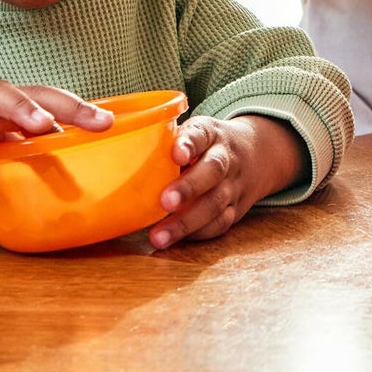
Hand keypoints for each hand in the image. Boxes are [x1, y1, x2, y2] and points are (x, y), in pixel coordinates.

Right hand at [0, 77, 111, 170]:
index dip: (82, 109)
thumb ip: (22, 142)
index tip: (111, 122)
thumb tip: (64, 157)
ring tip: (42, 125)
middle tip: (95, 120)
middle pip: (33, 92)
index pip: (52, 99)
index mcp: (10, 101)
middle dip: (65, 105)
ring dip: (21, 109)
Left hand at [148, 113, 305, 248]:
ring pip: (216, 203)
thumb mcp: (195, 131)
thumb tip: (113, 150)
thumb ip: (166, 140)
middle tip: (165, 201)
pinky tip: (176, 241)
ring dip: (188, 222)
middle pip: (213, 170)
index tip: (177, 154)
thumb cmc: (208, 145)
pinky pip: (220, 223)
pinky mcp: (236, 209)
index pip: (202, 134)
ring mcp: (233, 185)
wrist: (258, 154)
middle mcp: (226, 158)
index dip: (189, 143)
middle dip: (189, 187)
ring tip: (159, 237)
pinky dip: (199, 233)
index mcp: (212, 134)